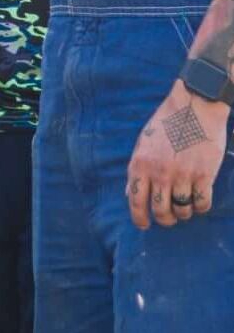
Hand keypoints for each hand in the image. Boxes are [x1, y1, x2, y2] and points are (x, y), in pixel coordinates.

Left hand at [126, 86, 226, 229]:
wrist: (194, 107)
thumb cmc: (167, 124)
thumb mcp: (143, 144)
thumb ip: (138, 169)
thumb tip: (130, 193)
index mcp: (140, 164)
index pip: (135, 201)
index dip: (139, 218)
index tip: (144, 225)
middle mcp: (158, 173)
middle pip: (160, 210)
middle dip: (165, 219)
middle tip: (169, 218)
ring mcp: (181, 175)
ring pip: (181, 209)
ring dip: (183, 213)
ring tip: (185, 207)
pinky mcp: (203, 174)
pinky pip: (201, 203)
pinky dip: (201, 207)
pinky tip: (200, 201)